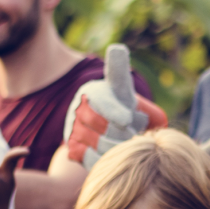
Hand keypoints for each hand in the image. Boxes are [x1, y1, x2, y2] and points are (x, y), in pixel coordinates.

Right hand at [64, 44, 167, 168]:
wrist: (104, 127)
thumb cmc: (118, 102)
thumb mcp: (120, 86)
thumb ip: (119, 67)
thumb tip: (116, 49)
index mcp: (92, 91)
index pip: (102, 100)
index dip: (113, 109)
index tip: (127, 119)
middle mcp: (79, 108)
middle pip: (102, 125)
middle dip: (124, 133)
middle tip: (136, 135)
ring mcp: (73, 129)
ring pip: (99, 143)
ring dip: (118, 147)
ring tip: (129, 144)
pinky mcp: (73, 148)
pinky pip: (91, 158)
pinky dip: (106, 159)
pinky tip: (115, 156)